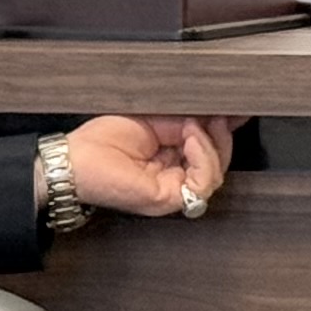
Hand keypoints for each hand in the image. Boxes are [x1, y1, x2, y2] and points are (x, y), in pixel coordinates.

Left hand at [63, 115, 233, 220]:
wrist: (75, 159)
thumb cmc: (102, 141)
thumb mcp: (155, 120)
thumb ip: (187, 121)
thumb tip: (220, 113)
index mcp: (171, 161)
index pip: (211, 150)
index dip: (224, 131)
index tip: (235, 111)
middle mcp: (175, 178)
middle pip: (220, 164)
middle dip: (222, 136)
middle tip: (217, 115)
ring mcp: (174, 192)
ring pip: (216, 175)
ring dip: (210, 145)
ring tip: (193, 127)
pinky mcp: (169, 199)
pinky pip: (204, 183)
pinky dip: (204, 156)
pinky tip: (190, 140)